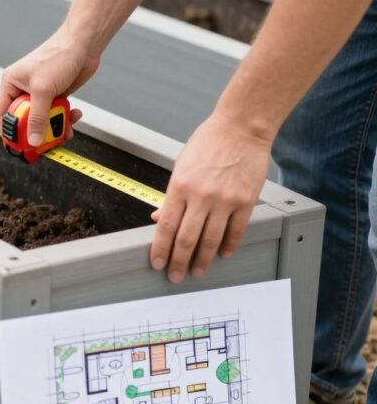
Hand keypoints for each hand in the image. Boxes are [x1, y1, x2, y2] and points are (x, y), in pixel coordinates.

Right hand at [0, 31, 99, 141]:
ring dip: (54, 126)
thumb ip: (37, 117)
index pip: (3, 113)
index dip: (8, 131)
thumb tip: (32, 140)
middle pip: (24, 120)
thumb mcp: (43, 90)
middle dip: (36, 131)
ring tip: (65, 128)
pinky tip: (74, 114)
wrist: (83, 45)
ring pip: (42, 119)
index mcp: (11, 84)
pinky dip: (65, 118)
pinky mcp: (56, 95)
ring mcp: (40, 93)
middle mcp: (23, 89)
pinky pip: (56, 114)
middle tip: (45, 141)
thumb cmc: (57, 57)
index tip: (18, 145)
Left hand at [151, 111, 271, 282]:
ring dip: (202, 260)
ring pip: (210, 240)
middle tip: (175, 275)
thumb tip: (159, 217)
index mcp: (179, 186)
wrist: (241, 128)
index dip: (160, 249)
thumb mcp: (181, 166)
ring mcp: (224, 200)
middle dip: (178, 261)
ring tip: (197, 271)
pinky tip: (222, 254)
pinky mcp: (245, 201)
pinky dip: (228, 245)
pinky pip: (236, 231)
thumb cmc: (209, 142)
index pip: (165, 226)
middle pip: (187, 239)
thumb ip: (172, 195)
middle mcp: (201, 196)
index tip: (157, 262)